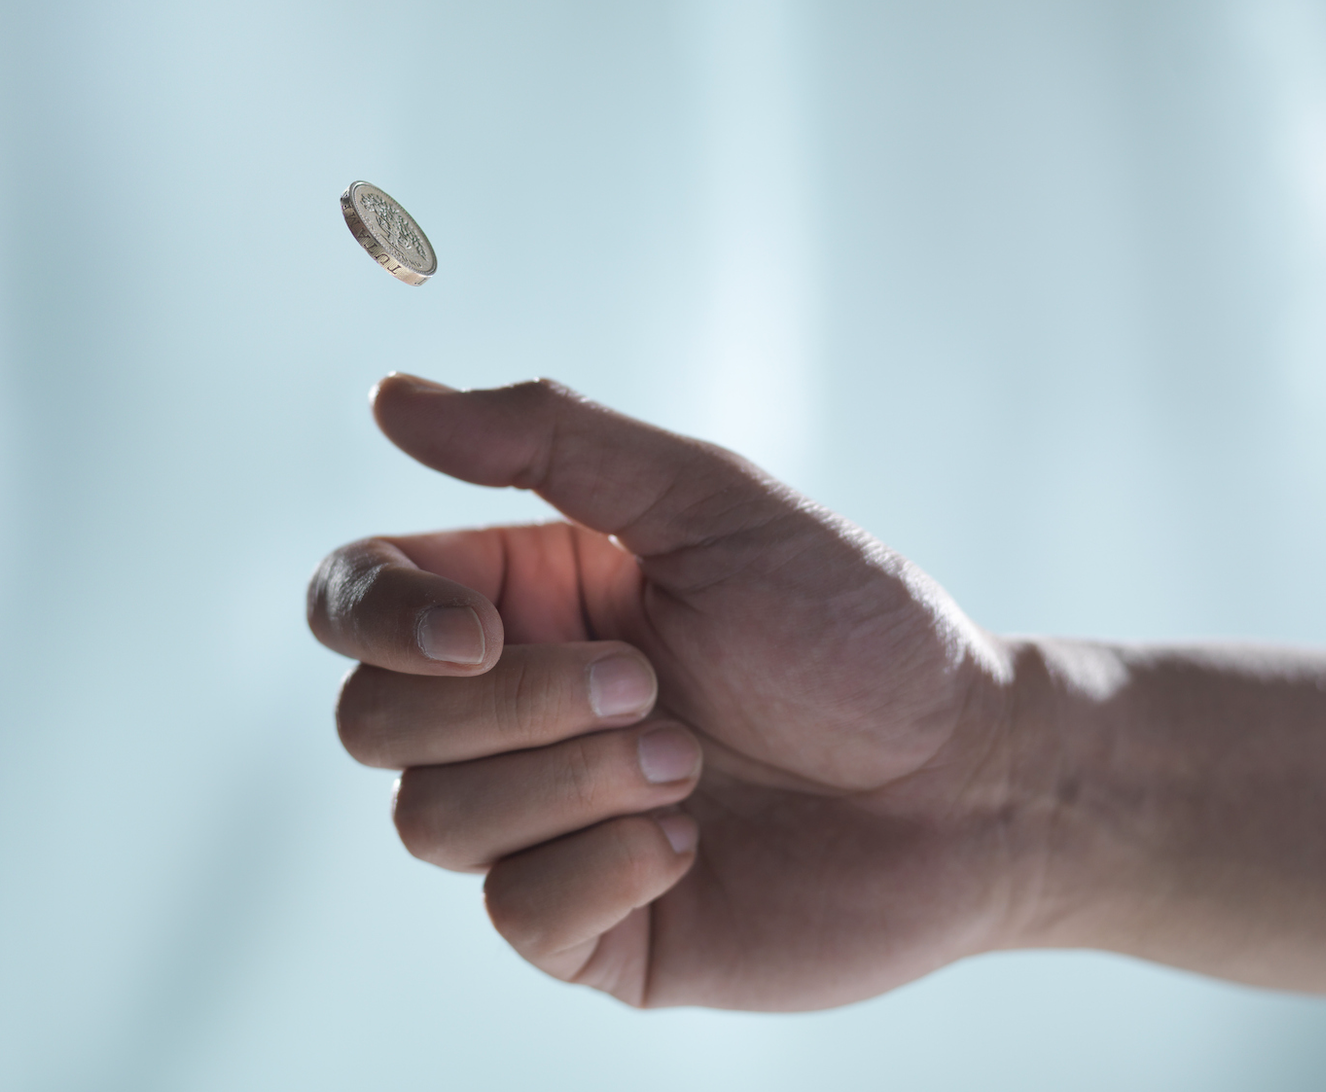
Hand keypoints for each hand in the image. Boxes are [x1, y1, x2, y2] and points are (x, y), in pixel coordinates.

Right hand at [309, 375, 1050, 1009]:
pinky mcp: (591, 928)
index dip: (381, 620)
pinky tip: (694, 841)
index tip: (485, 630)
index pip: (353, 602)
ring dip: (566, 784)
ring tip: (689, 761)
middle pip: (371, 723)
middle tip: (648, 685)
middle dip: (507, 708)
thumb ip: (547, 439)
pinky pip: (515, 915)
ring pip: (428, 824)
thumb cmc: (853, 627)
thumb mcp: (709, 499)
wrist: (971, 779)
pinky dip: (602, 868)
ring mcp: (541, 826)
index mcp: (523, 598)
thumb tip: (390, 397)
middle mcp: (511, 712)